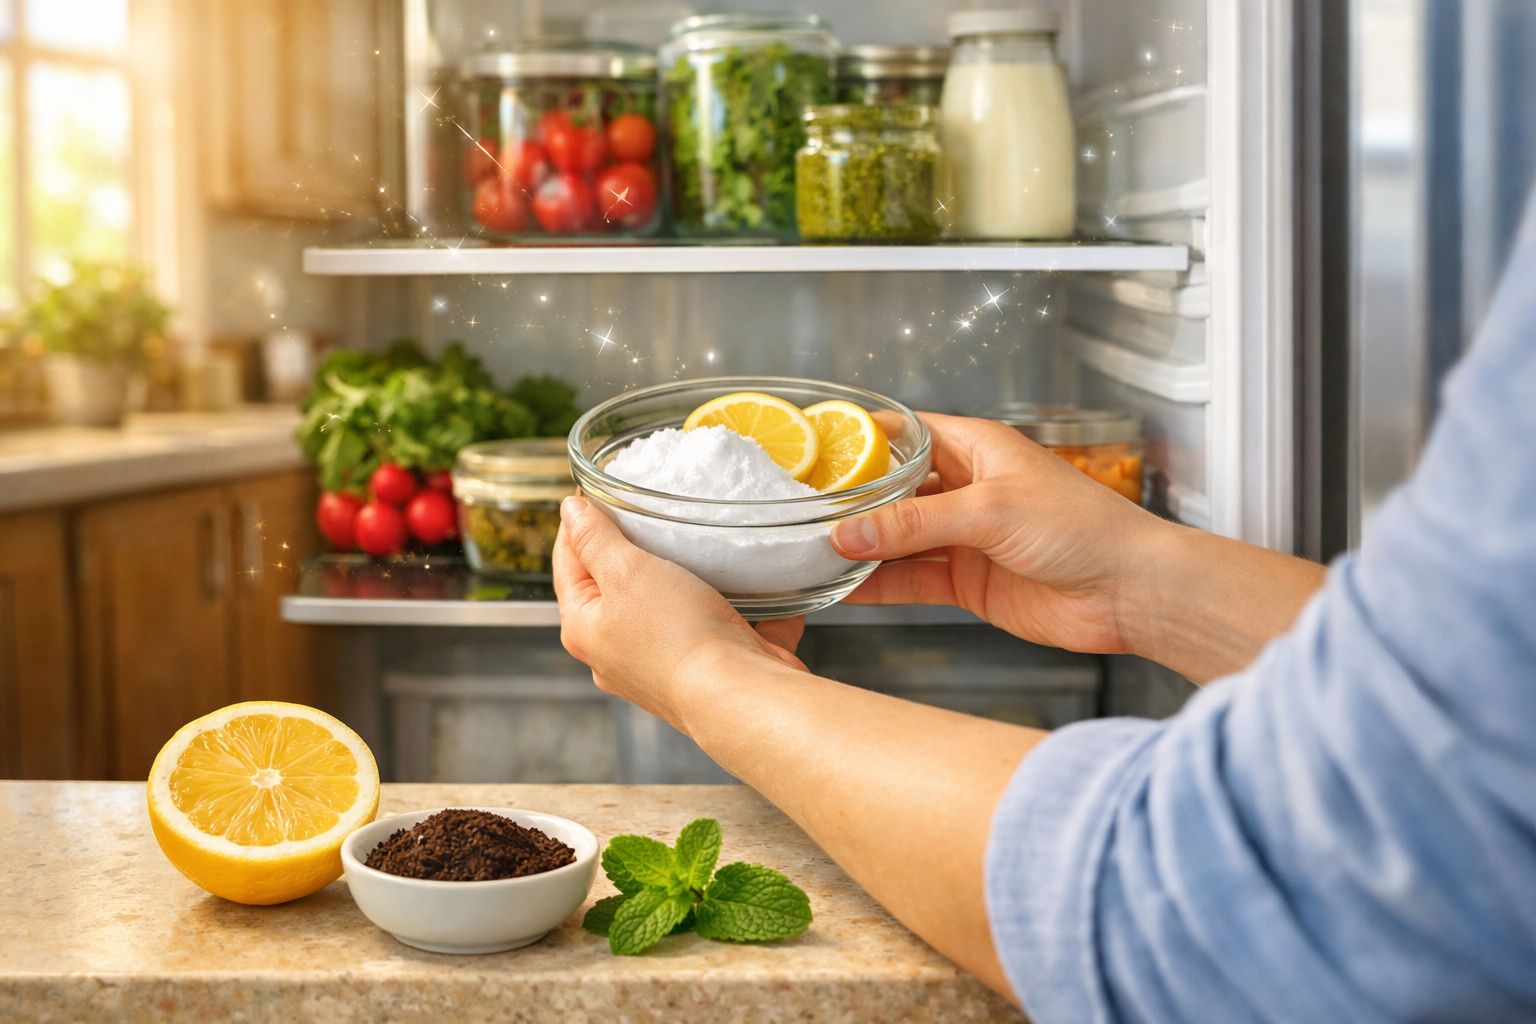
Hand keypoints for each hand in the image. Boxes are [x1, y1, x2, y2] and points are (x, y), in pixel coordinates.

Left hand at [553, 494, 806, 730]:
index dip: (578, 523)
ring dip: (691, 575)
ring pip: (674, 605)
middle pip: (619, 586)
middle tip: (650, 510)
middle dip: (637, 548)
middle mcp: (619, 653)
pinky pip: (726, 624)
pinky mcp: (713, 667)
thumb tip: (570, 512)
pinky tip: (756, 578)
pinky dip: (741, 603)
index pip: (568, 563)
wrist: (740, 694)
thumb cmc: (676, 635)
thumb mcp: (626, 571)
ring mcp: (666, 663)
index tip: (594, 490)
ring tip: (703, 540)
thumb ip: (596, 539)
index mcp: (586, 629)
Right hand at [833, 412, 1170, 654]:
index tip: (819, 445)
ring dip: (860, 547)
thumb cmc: (1084, 529)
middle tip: (803, 510)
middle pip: (894, 490)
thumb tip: (851, 531)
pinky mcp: (969, 582)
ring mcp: (967, 538)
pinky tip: (846, 589)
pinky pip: (913, 580)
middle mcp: (968, 489)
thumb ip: (915, 524)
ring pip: (898, 539)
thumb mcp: (990, 512)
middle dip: (852, 501)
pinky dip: (880, 585)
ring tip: (811, 553)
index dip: (864, 437)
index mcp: (979, 449)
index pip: (909, 432)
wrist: (1129, 593)